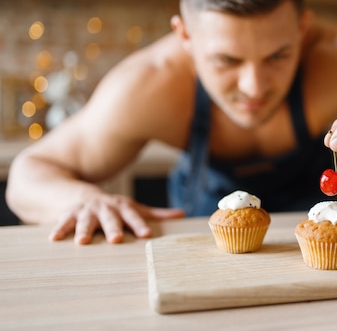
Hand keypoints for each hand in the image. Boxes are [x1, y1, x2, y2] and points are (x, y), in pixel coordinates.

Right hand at [49, 193, 185, 244]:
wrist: (80, 194)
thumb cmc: (113, 207)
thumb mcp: (133, 207)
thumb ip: (155, 214)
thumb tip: (182, 214)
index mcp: (122, 208)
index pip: (133, 217)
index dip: (140, 225)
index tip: (146, 235)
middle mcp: (105, 209)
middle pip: (110, 219)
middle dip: (113, 228)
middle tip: (116, 240)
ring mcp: (86, 211)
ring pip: (85, 221)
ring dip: (84, 230)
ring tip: (82, 241)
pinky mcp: (68, 215)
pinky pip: (63, 223)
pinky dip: (59, 230)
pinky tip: (54, 239)